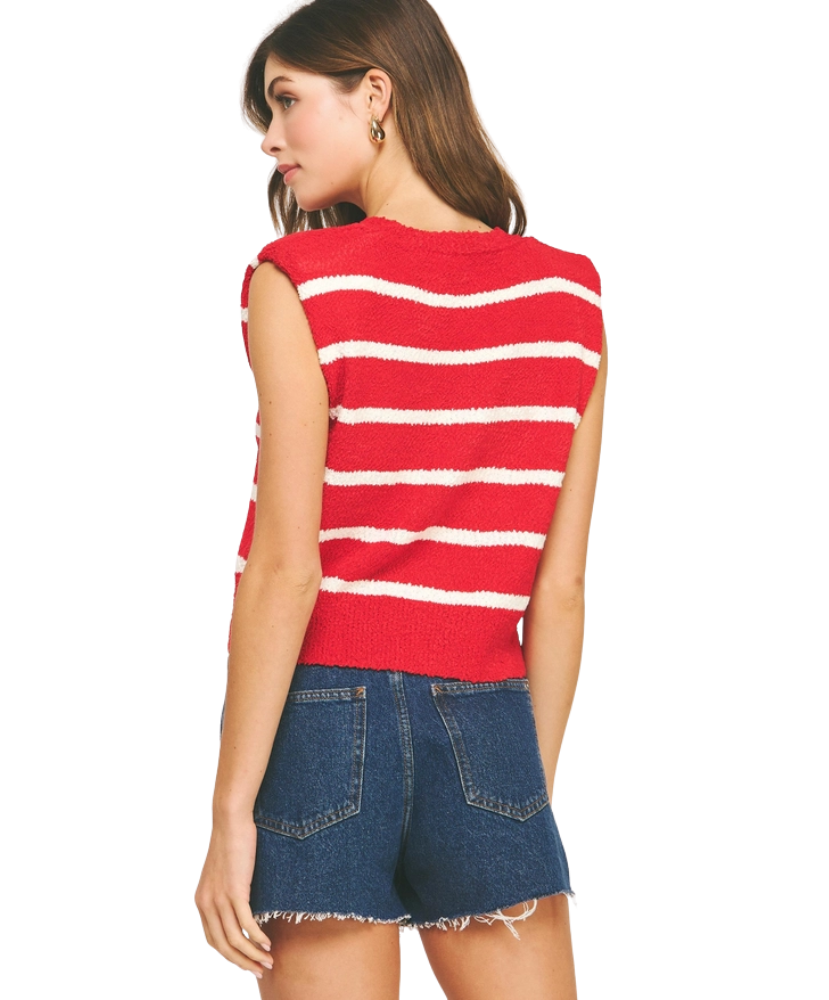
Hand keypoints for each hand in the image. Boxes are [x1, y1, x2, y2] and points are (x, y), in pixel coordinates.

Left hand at [194, 816, 273, 978]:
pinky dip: (256, 937)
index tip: (246, 962)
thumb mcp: (219, 874)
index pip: (212, 942)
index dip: (230, 956)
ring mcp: (219, 899)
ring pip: (234, 940)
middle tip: (259, 971)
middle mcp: (206, 905)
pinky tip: (267, 942)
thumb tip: (236, 907)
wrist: (229, 821)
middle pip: (223, 947)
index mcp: (200, 903)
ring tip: (268, 961)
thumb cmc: (229, 843)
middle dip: (242, 963)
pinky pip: (245, 924)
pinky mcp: (235, 891)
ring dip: (252, 955)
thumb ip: (222, 893)